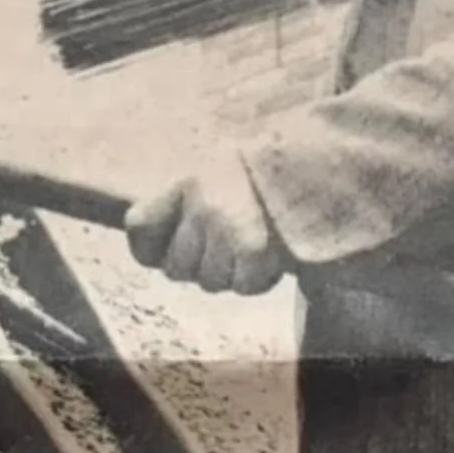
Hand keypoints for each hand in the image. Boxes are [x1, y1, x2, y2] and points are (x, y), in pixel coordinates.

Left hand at [125, 149, 287, 295]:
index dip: (151, 248)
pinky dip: (259, 280)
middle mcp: (199, 204)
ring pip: (211, 283)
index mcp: (185, 182)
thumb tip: (155, 247)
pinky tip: (270, 259)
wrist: (314, 166)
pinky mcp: (252, 248)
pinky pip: (244, 287)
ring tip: (252, 247)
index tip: (168, 248)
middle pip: (177, 268)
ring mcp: (224, 226)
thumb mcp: (214, 173)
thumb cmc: (262, 176)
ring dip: (230, 275)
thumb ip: (182, 206)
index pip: (139, 226)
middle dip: (200, 267)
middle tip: (227, 247)